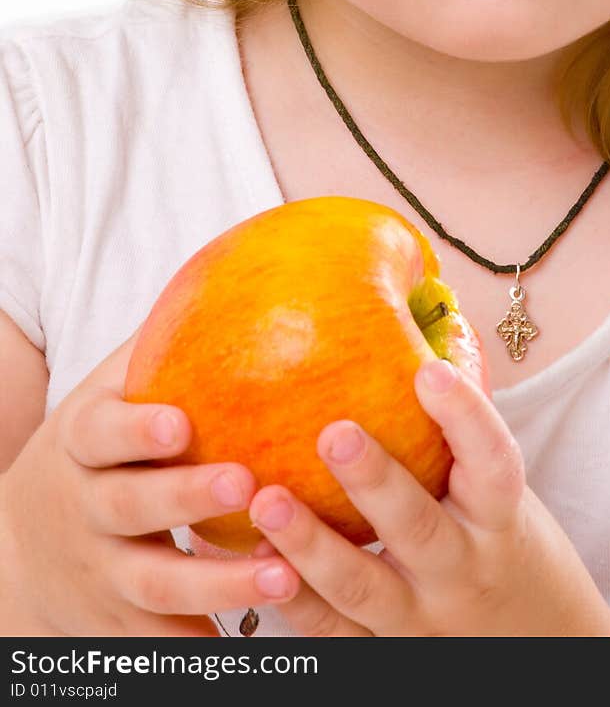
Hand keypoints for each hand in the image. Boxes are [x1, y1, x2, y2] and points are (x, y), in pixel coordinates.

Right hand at [0, 329, 300, 636]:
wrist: (24, 550)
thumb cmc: (98, 447)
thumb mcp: (109, 392)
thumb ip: (163, 341)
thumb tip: (237, 267)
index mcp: (85, 442)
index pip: (102, 433)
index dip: (136, 429)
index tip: (180, 422)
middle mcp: (88, 508)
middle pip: (128, 507)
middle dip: (185, 499)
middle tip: (246, 483)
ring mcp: (102, 570)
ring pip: (154, 582)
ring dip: (216, 583)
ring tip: (281, 575)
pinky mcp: (122, 622)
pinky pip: (163, 638)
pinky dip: (206, 643)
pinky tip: (263, 645)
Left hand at [247, 359, 609, 635]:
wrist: (537, 644)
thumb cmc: (503, 541)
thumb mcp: (498, 493)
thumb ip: (455, 433)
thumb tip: (413, 322)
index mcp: (499, 520)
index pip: (492, 463)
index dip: (465, 417)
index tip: (429, 371)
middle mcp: (463, 570)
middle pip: (418, 528)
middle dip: (375, 481)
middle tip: (333, 432)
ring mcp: (420, 619)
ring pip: (363, 588)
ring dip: (311, 546)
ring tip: (268, 501)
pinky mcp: (383, 650)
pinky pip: (333, 632)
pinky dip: (292, 598)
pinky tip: (253, 557)